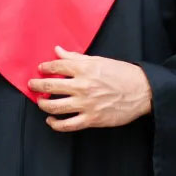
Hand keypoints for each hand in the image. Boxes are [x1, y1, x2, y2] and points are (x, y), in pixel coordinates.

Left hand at [28, 46, 152, 131]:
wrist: (143, 91)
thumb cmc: (122, 74)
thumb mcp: (99, 60)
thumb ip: (76, 57)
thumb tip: (58, 50)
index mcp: (85, 69)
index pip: (57, 66)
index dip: (45, 68)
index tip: (40, 69)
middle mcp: (83, 86)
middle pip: (51, 86)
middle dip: (37, 85)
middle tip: (32, 85)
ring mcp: (86, 104)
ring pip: (55, 106)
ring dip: (43, 104)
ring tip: (40, 101)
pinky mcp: (92, 119)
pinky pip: (68, 125)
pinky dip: (55, 124)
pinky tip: (51, 120)